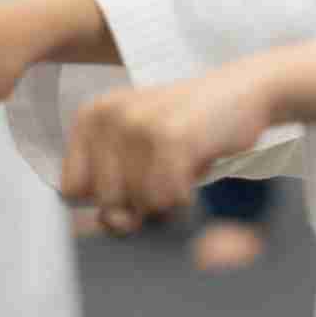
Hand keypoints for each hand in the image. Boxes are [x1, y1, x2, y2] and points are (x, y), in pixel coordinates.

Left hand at [61, 63, 280, 232]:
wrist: (243, 92)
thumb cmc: (189, 133)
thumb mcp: (139, 163)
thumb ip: (114, 199)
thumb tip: (114, 223)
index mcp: (90, 116)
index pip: (71, 191)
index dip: (107, 196)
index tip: (135, 175)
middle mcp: (106, 116)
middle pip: (105, 202)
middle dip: (139, 200)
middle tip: (164, 168)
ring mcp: (137, 124)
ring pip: (138, 203)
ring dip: (167, 196)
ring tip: (182, 163)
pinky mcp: (171, 137)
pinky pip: (167, 198)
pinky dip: (186, 195)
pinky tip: (197, 164)